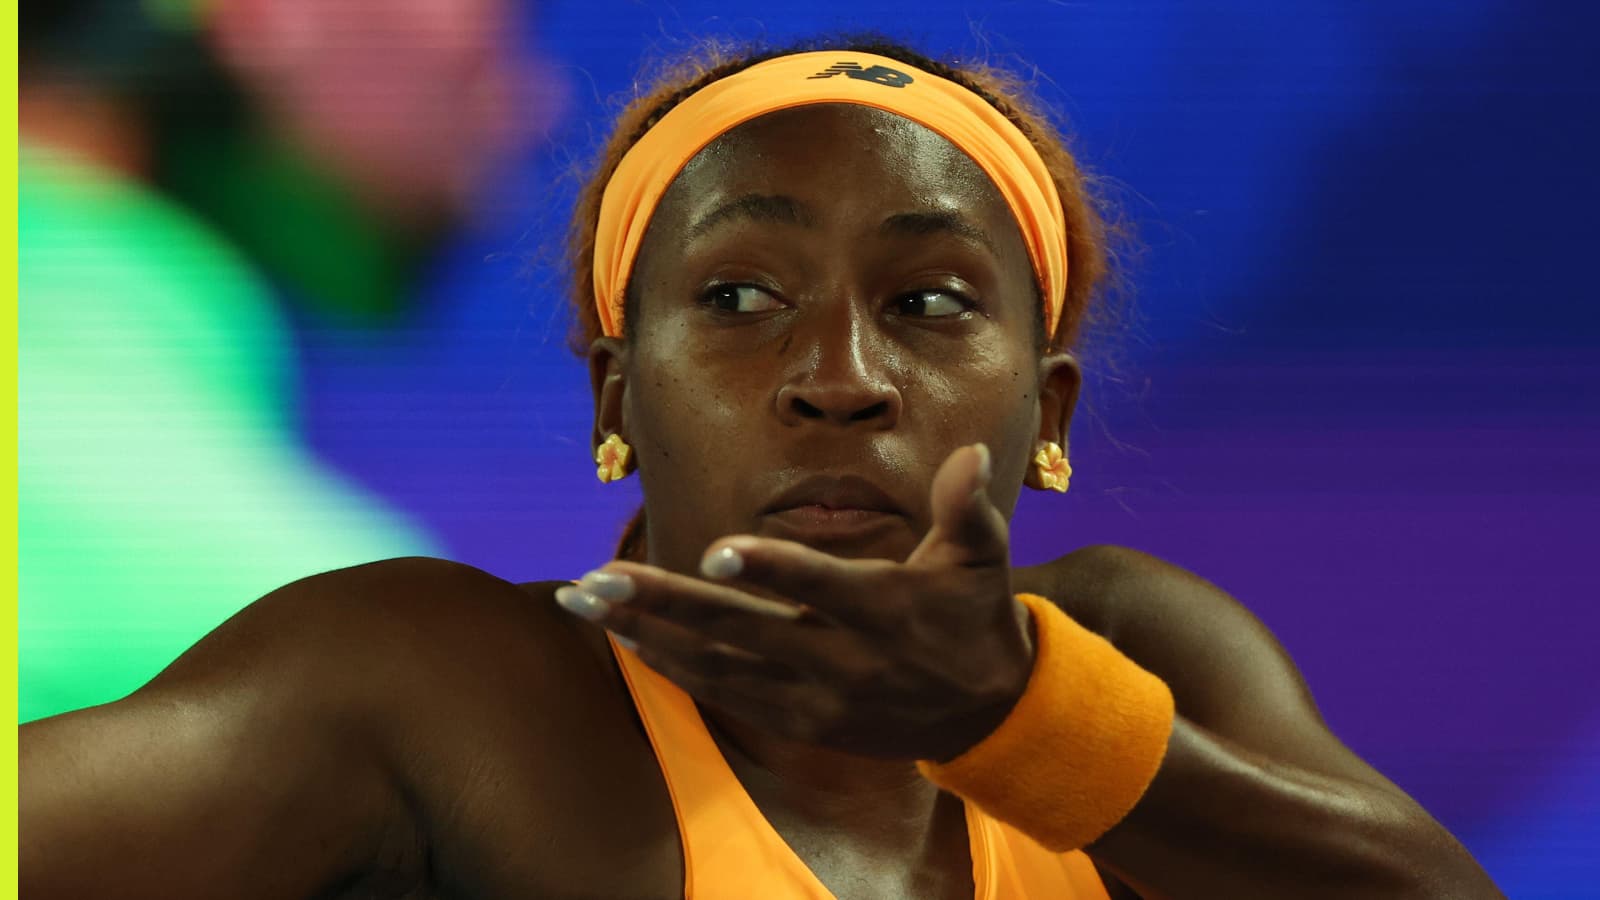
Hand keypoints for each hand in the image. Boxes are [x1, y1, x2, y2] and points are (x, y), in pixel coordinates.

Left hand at [556, 444, 1036, 762]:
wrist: (986, 714)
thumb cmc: (974, 616)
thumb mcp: (983, 557)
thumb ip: (967, 506)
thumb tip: (972, 453)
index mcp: (884, 609)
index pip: (820, 586)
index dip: (769, 569)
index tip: (714, 551)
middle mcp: (841, 659)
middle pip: (741, 630)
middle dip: (663, 602)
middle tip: (596, 578)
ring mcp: (813, 697)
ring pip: (716, 666)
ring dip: (646, 633)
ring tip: (583, 601)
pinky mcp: (797, 721)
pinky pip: (722, 694)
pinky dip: (672, 665)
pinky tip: (624, 637)